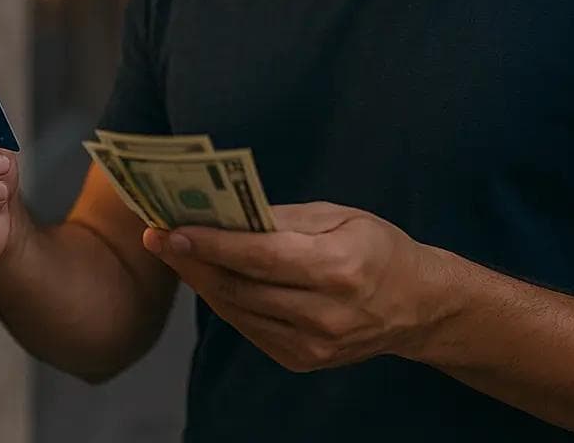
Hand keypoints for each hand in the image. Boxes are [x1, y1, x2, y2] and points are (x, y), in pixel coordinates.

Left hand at [142, 202, 433, 372]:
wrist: (417, 306)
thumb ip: (283, 218)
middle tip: (156, 235)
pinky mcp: (303, 360)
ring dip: (201, 280)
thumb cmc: (377, 248)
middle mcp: (325, 314)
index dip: (211, 244)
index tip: (170, 229)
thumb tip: (227, 213)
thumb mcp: (340, 217)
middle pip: (241, 287)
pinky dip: (224, 300)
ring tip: (174, 251)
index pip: (260, 257)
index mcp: (339, 269)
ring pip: (238, 311)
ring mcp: (313, 345)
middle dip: (192, 260)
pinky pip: (249, 327)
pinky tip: (207, 276)